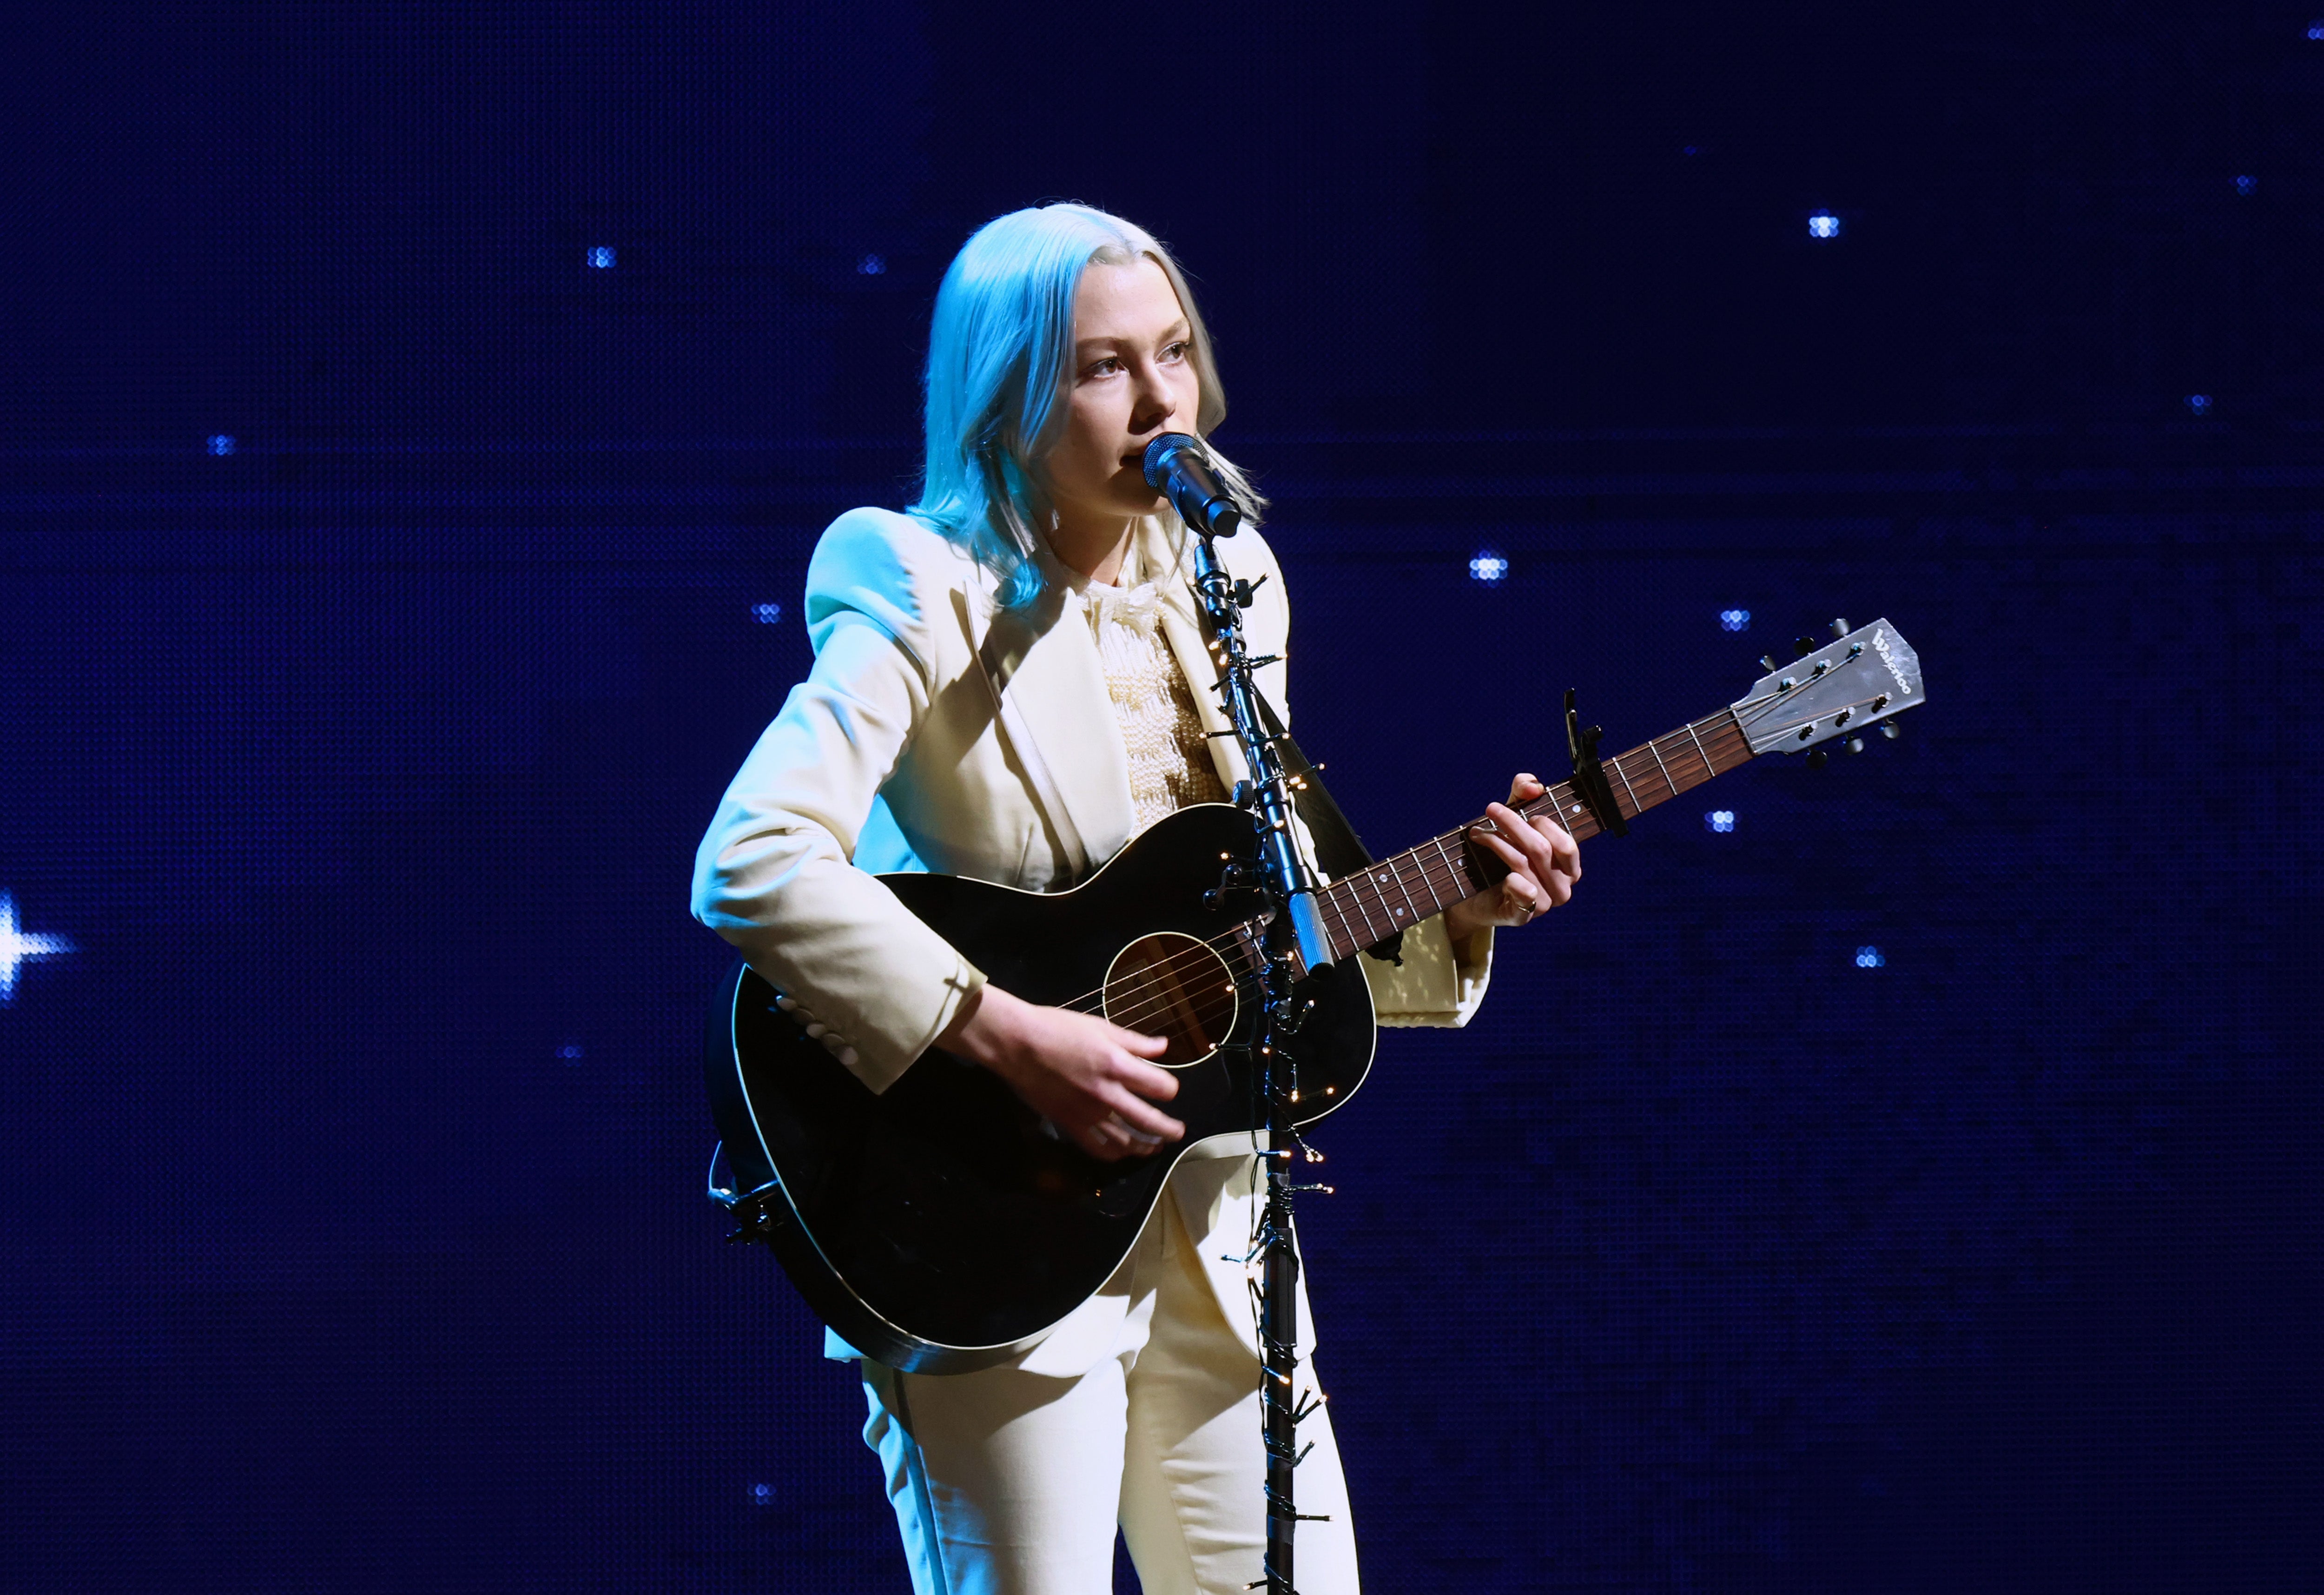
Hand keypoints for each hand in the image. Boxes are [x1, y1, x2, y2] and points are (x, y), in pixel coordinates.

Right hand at [936, 984, 1183, 1160]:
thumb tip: (1164, 1047)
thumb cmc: (1057, 1028)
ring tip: (1155, 1145)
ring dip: (1145, 1146)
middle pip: (1149, 1121)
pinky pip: (1097, 1148)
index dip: (1170, 1088)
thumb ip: (1135, 1042)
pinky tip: (1122, 1152)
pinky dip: (1114, 1154)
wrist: (1016, 1044)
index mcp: (1117, 1065)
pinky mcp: (1069, 1124)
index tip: (1168, 1088)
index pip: (1160, 1087)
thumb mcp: (1100, 1026)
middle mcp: (1106, 1094)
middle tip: (1178, 1132)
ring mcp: (1087, 1114)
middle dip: (1169, 1129)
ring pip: (1125, 1141)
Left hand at [1442, 773, 1581, 942]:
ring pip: (1523, 864)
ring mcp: (1544, 905)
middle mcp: (1562, 888)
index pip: (1566, 844)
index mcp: (1569, 867)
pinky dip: (1508, 877)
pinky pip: (1523, 893)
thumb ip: (1522, 796)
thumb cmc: (1500, 855)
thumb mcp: (1512, 820)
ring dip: (1497, 842)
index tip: (1517, 809)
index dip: (1542, 822)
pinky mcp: (1523, 916)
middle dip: (1513, 824)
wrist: (1473, 897)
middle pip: (1541, 849)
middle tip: (1491, 809)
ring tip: (1477, 833)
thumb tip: (1532, 786)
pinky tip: (1492, 870)